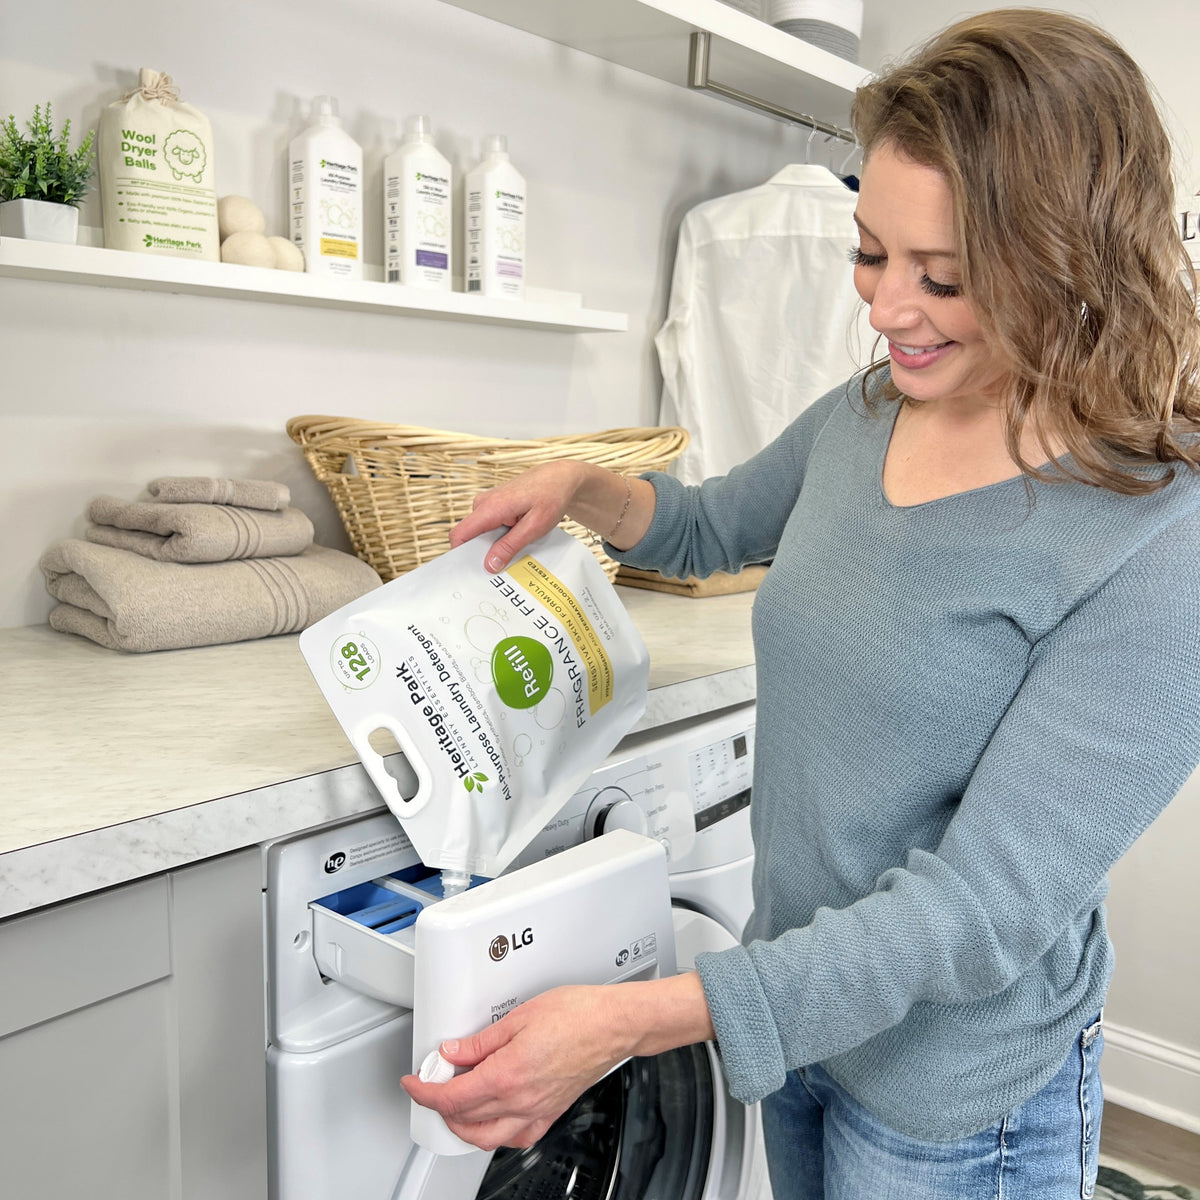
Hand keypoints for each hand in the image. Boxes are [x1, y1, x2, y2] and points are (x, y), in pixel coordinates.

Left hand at [401, 985, 632, 1150]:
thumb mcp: (520, 1016)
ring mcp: (537, 1111)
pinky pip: (515, 1138)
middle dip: (439, 1104)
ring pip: (486, 1137)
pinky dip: (495, 1134)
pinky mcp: (551, 1113)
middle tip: (431, 1083)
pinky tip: (492, 1117)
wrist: (614, 1025)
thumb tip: (454, 1051)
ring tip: (453, 1104)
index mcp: (507, 1075)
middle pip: (463, 1118)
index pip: (451, 1097)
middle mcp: (520, 1101)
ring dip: (462, 1125)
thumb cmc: (578, 1014)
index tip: (414, 1082)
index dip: (424, 1091)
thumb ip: (481, 1040)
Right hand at [448, 460, 585, 573]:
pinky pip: (489, 527)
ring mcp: (487, 503)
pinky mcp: (493, 506)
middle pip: (470, 537)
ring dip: (495, 545)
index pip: (460, 534)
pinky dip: (500, 536)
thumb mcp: (534, 527)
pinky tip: (517, 538)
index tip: (473, 571)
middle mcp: (484, 503)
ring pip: (481, 533)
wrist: (560, 478)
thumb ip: (510, 546)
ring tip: (517, 548)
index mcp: (490, 507)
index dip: (461, 555)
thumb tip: (490, 564)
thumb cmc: (551, 496)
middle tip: (504, 565)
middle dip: (484, 553)